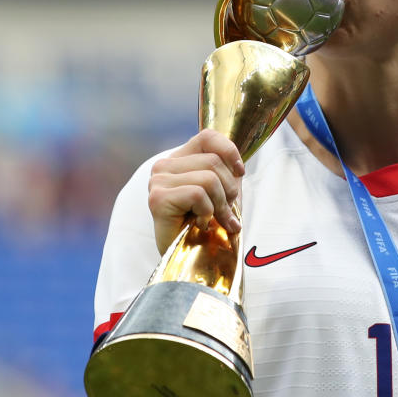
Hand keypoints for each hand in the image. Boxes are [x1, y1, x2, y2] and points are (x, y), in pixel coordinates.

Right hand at [147, 129, 244, 254]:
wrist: (189, 260)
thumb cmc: (206, 225)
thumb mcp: (221, 192)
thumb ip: (225, 172)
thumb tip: (239, 164)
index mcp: (178, 160)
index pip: (208, 136)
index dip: (230, 151)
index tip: (240, 173)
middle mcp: (163, 166)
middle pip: (213, 161)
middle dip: (228, 190)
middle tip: (224, 213)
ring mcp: (158, 182)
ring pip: (208, 178)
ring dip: (219, 204)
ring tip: (212, 220)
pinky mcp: (158, 199)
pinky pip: (198, 194)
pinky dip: (207, 212)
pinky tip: (199, 224)